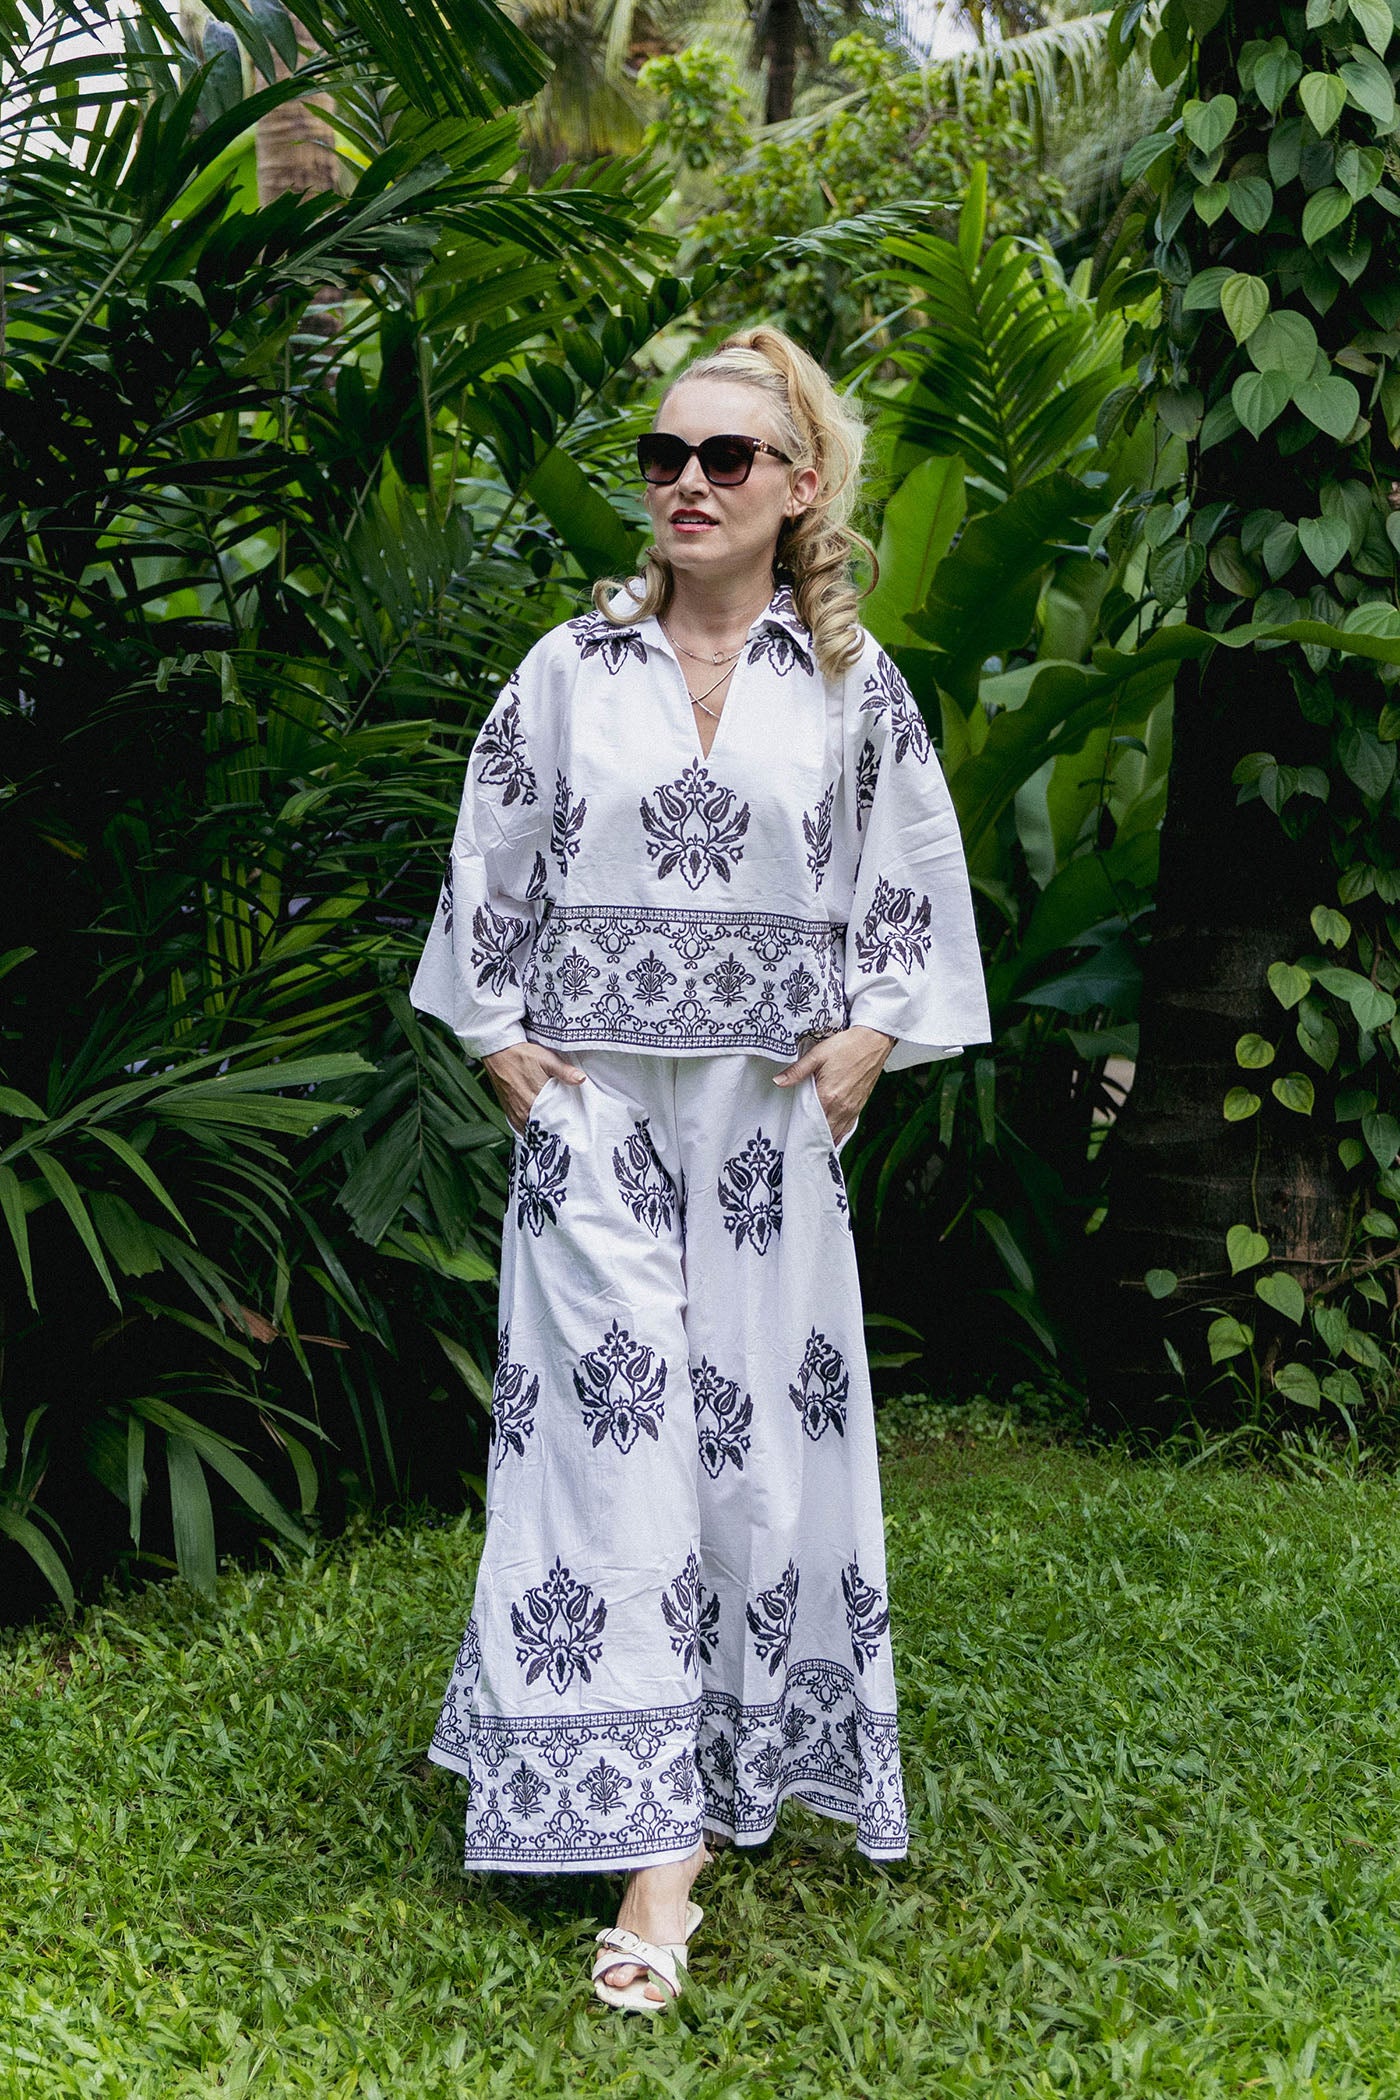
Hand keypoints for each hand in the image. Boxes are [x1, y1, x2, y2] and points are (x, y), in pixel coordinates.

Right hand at [483, 1041, 585, 1133]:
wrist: (498, 1052)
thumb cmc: (521, 1055)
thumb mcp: (547, 1059)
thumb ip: (564, 1071)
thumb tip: (581, 1079)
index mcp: (534, 1099)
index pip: (553, 1122)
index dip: (563, 1127)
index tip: (572, 1129)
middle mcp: (522, 1109)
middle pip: (542, 1129)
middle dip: (554, 1131)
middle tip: (566, 1132)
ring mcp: (514, 1111)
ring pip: (530, 1130)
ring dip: (541, 1131)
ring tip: (553, 1131)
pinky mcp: (508, 1110)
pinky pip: (520, 1127)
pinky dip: (529, 1128)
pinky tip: (537, 1127)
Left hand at [773, 1025, 894, 1143]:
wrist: (873, 1041)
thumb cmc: (846, 1046)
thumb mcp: (817, 1054)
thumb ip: (797, 1071)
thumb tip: (778, 1081)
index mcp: (828, 1096)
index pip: (810, 1123)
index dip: (800, 1130)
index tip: (791, 1134)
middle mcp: (841, 1107)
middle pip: (823, 1132)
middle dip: (810, 1138)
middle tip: (798, 1141)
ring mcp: (852, 1108)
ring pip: (836, 1133)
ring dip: (824, 1138)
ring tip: (811, 1143)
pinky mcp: (860, 1106)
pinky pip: (847, 1128)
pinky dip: (838, 1133)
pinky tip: (830, 1136)